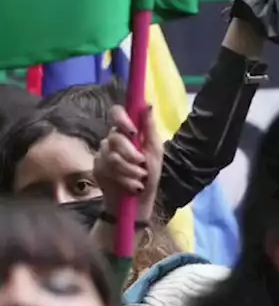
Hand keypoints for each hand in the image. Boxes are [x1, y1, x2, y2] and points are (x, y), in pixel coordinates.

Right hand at [95, 106, 161, 221]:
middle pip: (115, 137)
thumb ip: (149, 128)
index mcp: (128, 132)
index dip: (121, 119)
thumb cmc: (150, 173)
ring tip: (139, 177)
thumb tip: (147, 104)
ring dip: (129, 169)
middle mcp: (112, 139)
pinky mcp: (96, 168)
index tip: (132, 131)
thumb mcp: (155, 151)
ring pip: (111, 155)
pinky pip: (106, 169)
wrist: (138, 201)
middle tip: (142, 164)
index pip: (116, 113)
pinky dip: (123, 179)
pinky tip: (131, 185)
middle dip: (131, 153)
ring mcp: (102, 154)